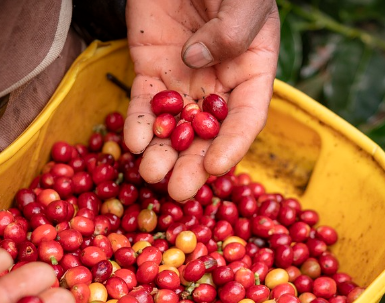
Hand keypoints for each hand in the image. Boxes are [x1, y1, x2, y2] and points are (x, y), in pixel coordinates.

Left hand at [124, 0, 279, 200]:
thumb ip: (231, 29)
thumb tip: (197, 61)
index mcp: (252, 69)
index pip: (246, 117)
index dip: (233, 144)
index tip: (217, 167)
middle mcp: (219, 83)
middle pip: (208, 133)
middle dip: (193, 165)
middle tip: (179, 191)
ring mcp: (183, 79)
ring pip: (175, 126)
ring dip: (163, 154)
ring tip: (150, 175)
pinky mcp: (151, 69)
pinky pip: (145, 103)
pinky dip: (139, 124)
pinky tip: (133, 143)